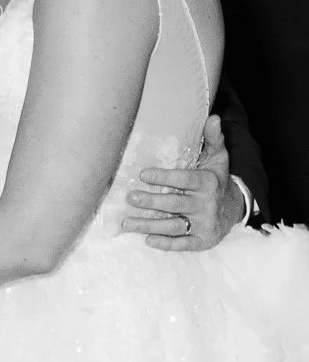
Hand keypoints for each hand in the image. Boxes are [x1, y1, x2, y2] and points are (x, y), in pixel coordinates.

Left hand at [122, 114, 243, 250]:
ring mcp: (204, 224)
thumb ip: (212, 138)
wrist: (235, 209)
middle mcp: (206, 204)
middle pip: (174, 204)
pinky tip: (147, 239)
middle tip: (130, 198)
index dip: (164, 178)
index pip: (184, 180)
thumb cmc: (217, 180)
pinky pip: (182, 244)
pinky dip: (165, 243)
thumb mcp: (218, 158)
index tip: (143, 175)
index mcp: (208, 183)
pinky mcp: (202, 241)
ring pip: (173, 226)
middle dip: (151, 202)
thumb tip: (213, 117)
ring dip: (149, 225)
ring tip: (127, 223)